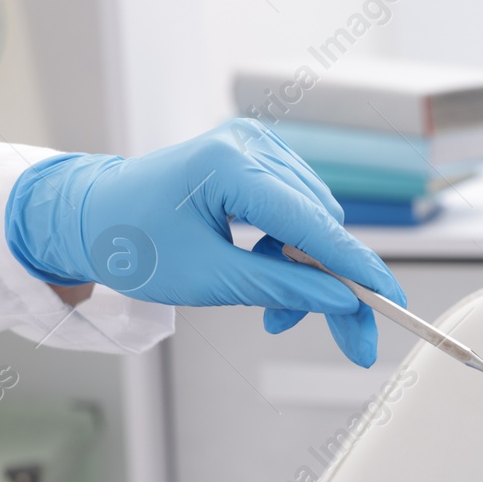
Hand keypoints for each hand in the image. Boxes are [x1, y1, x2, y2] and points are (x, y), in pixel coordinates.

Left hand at [4, 119, 404, 366]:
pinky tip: (268, 270)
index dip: (358, 270)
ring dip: (307, 271)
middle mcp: (250, 146)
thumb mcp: (209, 279)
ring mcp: (255, 148)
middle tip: (331, 335)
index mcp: (230, 166)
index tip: (392, 303)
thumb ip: (284, 289)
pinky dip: (293, 251)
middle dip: (327, 283)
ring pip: (315, 222)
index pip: (315, 225)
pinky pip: (299, 211)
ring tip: (274, 307)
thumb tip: (342, 302)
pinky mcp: (256, 159)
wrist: (90, 215)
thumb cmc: (131, 242)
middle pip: (322, 224)